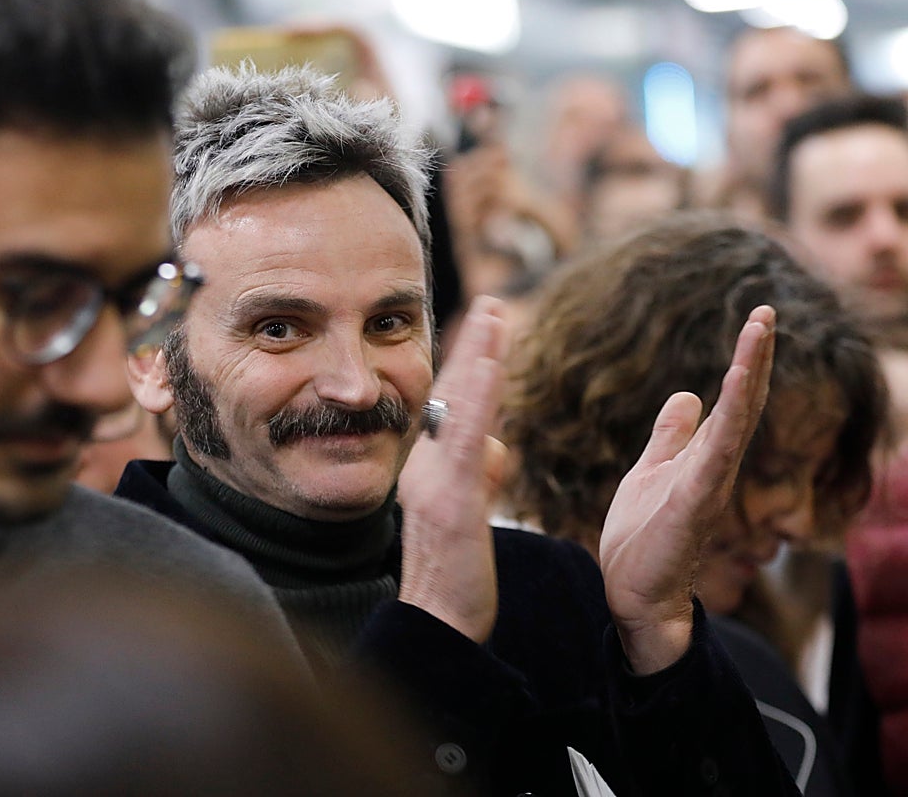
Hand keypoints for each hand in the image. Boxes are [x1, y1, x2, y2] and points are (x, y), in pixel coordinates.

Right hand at [397, 295, 510, 642]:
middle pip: (453, 395)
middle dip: (473, 345)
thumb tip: (498, 445)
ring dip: (477, 357)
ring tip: (495, 315)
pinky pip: (465, 440)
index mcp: (433, 471)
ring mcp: (436, 482)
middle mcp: (427, 468)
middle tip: (492, 301)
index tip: (485, 327)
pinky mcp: (451, 501)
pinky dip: (476, 397)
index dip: (468, 365)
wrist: (436, 624)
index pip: (453, 407)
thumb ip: (482, 475)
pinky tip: (487, 365)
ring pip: (460, 408)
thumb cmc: (455, 576)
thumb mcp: (471, 515)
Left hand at [599, 306, 775, 673]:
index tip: (757, 319)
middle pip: (744, 402)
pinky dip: (728, 416)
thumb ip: (671, 436)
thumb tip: (688, 394)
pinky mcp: (695, 502)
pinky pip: (717, 452)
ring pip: (738, 419)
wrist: (632, 594)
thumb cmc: (643, 539)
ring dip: (750, 372)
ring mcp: (709, 483)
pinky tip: (733, 381)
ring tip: (760, 329)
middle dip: (756, 356)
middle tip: (767, 310)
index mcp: (703, 457)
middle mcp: (716, 467)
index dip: (746, 361)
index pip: (732, 401)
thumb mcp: (652, 471)